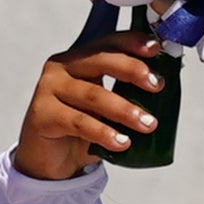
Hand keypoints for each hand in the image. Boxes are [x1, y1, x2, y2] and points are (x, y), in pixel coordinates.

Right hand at [16, 50, 162, 180]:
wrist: (49, 161)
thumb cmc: (80, 130)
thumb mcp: (105, 107)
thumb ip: (124, 93)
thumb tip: (161, 88)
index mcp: (79, 59)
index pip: (107, 43)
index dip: (132, 43)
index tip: (156, 49)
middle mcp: (61, 68)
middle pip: (100, 61)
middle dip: (132, 70)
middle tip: (157, 86)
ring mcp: (48, 90)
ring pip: (93, 94)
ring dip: (125, 110)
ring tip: (148, 124)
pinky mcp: (42, 115)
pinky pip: (79, 122)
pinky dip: (104, 133)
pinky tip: (122, 142)